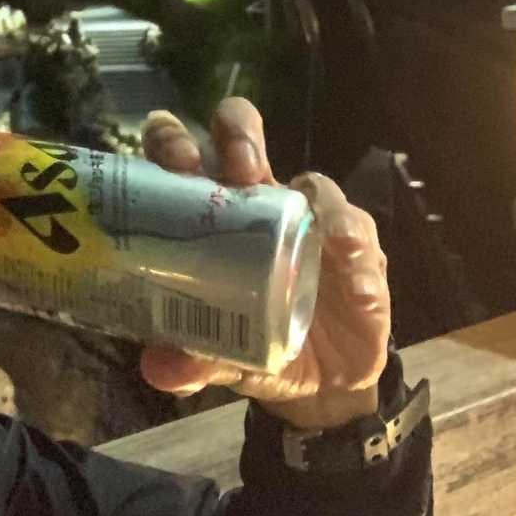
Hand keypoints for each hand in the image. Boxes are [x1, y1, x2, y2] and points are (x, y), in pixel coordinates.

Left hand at [138, 99, 388, 430]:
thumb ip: (193, 359)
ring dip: (307, 191)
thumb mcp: (224, 356)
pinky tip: (355, 282)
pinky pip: (358, 232)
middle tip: (239, 169)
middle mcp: (256, 198)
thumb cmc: (257, 344)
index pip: (182, 152)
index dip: (173, 142)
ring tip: (304, 212)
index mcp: (208, 212)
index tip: (176, 164)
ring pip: (310, 179)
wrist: (322, 383)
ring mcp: (310, 216)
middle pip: (240, 133)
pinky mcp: (356, 243)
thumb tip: (158, 369)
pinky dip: (355, 251)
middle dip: (237, 134)